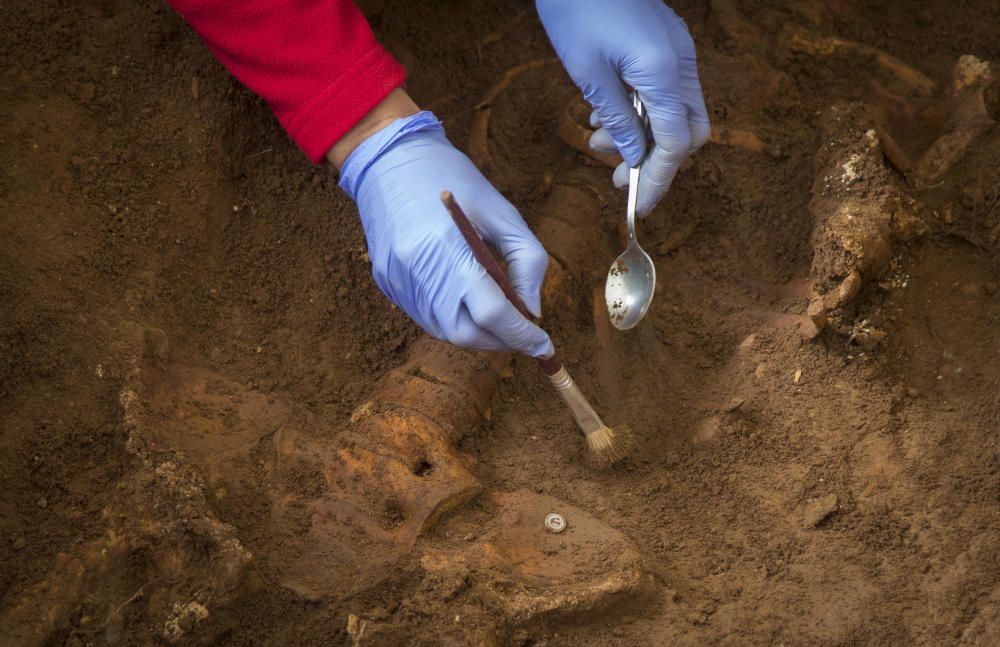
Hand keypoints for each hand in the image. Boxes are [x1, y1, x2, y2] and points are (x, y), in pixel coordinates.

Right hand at [337, 111, 553, 357]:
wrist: (390, 158)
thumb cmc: (454, 180)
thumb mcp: (502, 212)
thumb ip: (526, 262)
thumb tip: (532, 311)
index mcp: (449, 249)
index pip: (492, 313)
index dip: (522, 334)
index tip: (544, 344)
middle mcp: (418, 272)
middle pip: (466, 334)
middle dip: (500, 340)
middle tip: (523, 333)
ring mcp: (398, 281)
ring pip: (444, 332)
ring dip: (478, 334)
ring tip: (498, 317)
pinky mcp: (386, 283)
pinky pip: (426, 317)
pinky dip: (454, 320)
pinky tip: (468, 302)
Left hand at [536, 0, 709, 215]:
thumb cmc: (575, 10)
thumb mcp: (589, 74)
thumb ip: (618, 119)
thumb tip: (634, 157)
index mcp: (664, 72)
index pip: (675, 143)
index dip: (660, 178)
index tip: (639, 203)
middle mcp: (682, 62)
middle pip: (689, 131)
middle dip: (656, 160)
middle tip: (618, 175)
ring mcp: (679, 50)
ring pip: (677, 112)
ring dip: (643, 135)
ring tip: (598, 138)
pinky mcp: (668, 43)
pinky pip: (667, 90)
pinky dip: (643, 111)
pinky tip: (609, 112)